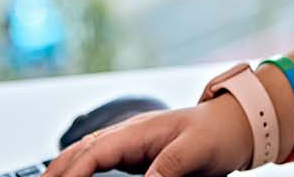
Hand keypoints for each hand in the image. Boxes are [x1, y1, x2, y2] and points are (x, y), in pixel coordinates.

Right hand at [43, 94, 254, 176]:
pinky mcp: (138, 153)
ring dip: (65, 168)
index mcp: (139, 131)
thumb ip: (167, 170)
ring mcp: (132, 142)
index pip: (95, 151)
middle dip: (57, 170)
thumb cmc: (218, 133)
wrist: (237, 122)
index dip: (73, 170)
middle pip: (83, 150)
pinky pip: (101, 160)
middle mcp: (130, 134)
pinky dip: (82, 168)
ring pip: (88, 153)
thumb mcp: (194, 153)